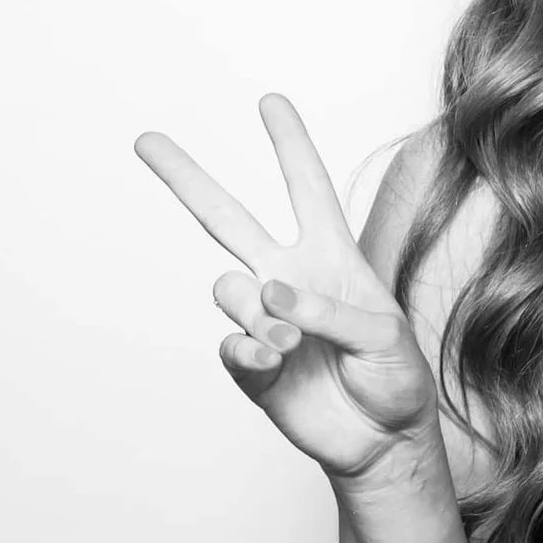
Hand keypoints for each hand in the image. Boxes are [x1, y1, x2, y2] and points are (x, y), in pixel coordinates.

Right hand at [136, 95, 438, 480]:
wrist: (381, 440)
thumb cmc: (396, 378)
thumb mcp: (385, 336)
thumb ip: (332, 310)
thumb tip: (272, 293)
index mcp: (330, 258)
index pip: (307, 189)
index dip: (290, 146)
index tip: (270, 101)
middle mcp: (289, 279)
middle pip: (228, 219)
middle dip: (188, 179)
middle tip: (146, 139)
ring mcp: (263, 320)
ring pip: (228, 289)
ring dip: (259, 313)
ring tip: (294, 344)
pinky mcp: (249, 364)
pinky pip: (230, 343)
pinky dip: (250, 351)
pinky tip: (276, 363)